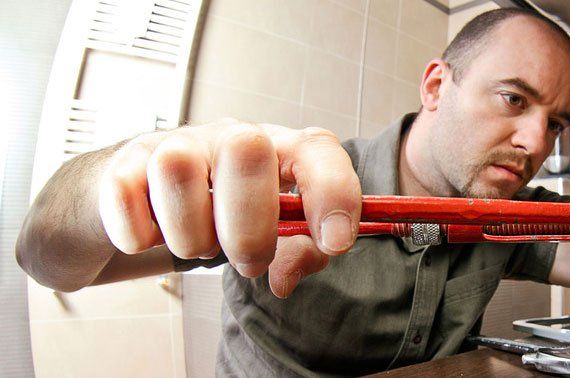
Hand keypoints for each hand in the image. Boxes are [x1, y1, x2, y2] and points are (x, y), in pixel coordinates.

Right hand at [98, 119, 360, 297]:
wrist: (151, 197)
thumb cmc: (230, 214)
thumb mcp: (279, 234)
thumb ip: (301, 253)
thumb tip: (283, 278)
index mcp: (283, 149)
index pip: (318, 150)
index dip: (332, 194)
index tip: (335, 243)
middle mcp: (233, 136)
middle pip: (247, 149)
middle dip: (250, 227)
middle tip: (248, 260)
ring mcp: (177, 144)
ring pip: (178, 169)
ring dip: (191, 235)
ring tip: (199, 242)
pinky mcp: (125, 164)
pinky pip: (125, 199)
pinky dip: (140, 236)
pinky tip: (154, 234)